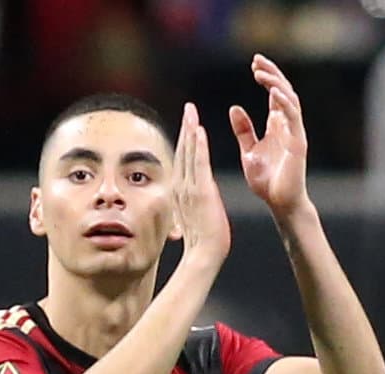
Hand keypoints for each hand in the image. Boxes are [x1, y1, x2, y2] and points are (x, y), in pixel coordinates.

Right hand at [173, 102, 230, 267]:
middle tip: (189, 107)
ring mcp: (189, 189)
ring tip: (192, 111)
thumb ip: (192, 204)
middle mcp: (181, 187)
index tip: (189, 122)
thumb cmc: (203, 242)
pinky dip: (198, 146)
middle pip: (183, 151)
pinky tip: (199, 130)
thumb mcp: (193, 217)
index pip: (183, 160)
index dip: (185, 139)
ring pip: (188, 153)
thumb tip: (192, 199)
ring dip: (190, 130)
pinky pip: (198, 164)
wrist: (204, 255)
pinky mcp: (201, 192)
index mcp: (180, 192)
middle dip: (186, 127)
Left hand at [229, 54, 310, 219]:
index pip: (275, 95)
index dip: (267, 78)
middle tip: (256, 59)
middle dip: (271, 74)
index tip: (253, 65)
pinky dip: (285, 103)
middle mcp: (288, 126)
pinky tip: (274, 91)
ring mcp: (295, 133)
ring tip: (261, 72)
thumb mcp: (248, 152)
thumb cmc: (267, 182)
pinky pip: (294, 118)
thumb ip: (244, 131)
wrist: (279, 204)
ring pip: (290, 100)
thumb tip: (234, 108)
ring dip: (276, 84)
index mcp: (277, 127)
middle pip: (284, 92)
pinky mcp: (298, 143)